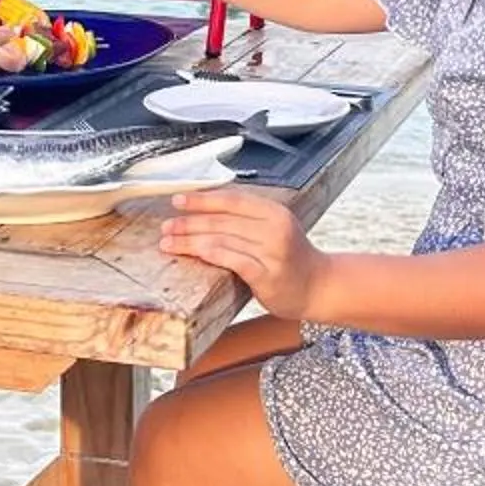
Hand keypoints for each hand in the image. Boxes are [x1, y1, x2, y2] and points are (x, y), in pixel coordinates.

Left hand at [160, 187, 326, 320]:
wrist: (318, 286)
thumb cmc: (291, 258)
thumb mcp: (275, 229)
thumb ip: (247, 220)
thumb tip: (205, 212)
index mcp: (274, 212)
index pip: (231, 200)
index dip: (202, 199)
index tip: (178, 200)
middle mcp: (274, 228)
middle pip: (222, 220)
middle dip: (188, 222)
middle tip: (166, 226)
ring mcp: (271, 252)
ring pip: (222, 239)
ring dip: (190, 241)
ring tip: (168, 243)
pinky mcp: (267, 274)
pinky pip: (232, 260)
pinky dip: (210, 254)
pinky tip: (194, 253)